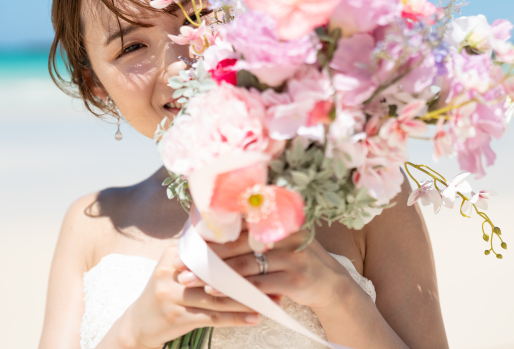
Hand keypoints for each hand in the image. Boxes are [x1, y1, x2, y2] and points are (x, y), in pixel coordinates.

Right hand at [109, 245, 259, 348]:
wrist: (138, 324)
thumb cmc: (167, 293)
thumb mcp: (176, 268)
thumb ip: (199, 255)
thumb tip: (240, 240)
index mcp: (174, 253)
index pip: (210, 247)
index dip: (238, 247)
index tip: (264, 247)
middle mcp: (171, 271)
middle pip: (216, 271)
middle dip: (247, 273)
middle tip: (274, 273)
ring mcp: (171, 294)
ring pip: (218, 295)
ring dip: (247, 298)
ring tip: (272, 299)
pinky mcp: (176, 317)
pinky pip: (212, 317)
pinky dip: (235, 318)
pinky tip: (254, 317)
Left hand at [178, 230, 354, 312]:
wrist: (331, 284)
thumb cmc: (296, 260)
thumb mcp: (280, 240)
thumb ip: (255, 233)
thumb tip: (212, 230)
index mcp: (279, 220)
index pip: (239, 224)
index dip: (213, 233)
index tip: (188, 241)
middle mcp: (286, 235)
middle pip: (238, 244)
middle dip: (207, 255)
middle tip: (182, 262)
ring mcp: (292, 257)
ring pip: (245, 266)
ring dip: (216, 275)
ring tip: (191, 279)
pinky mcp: (295, 280)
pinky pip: (257, 287)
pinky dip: (234, 290)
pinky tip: (215, 293)